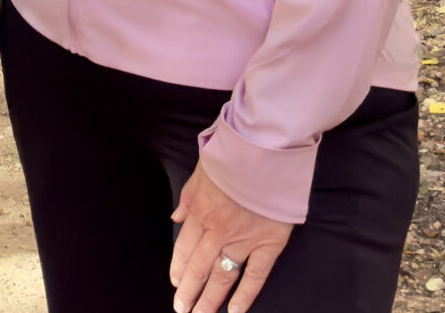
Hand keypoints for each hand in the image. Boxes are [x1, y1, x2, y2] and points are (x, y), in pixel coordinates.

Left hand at [170, 163, 291, 312]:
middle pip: (200, 267)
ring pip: (222, 276)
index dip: (179, 268)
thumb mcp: (202, 168)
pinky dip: (245, 295)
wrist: (266, 148)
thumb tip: (176, 218)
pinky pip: (255, 275)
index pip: (185, 247)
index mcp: (201, 210)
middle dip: (189, 291)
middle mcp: (218, 230)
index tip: (175, 283)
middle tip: (182, 309)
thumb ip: (188, 196)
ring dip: (210, 300)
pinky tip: (235, 311)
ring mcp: (243, 239)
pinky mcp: (269, 243)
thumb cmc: (234, 152)